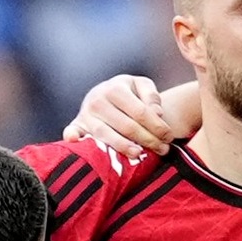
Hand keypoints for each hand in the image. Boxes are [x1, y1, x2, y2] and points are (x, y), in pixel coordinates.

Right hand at [67, 74, 189, 156]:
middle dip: (147, 139)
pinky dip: (72, 137)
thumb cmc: (128, 93)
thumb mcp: (142, 86)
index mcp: (115, 88)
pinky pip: (73, 132)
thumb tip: (157, 113)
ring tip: (140, 155)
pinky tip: (76, 141)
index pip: (140, 112)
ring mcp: (85, 114)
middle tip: (162, 150)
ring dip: (124, 147)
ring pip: (106, 135)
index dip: (157, 126)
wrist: (105, 94)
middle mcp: (97, 100)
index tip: (169, 137)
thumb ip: (152, 97)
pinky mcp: (76, 125)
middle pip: (126, 126)